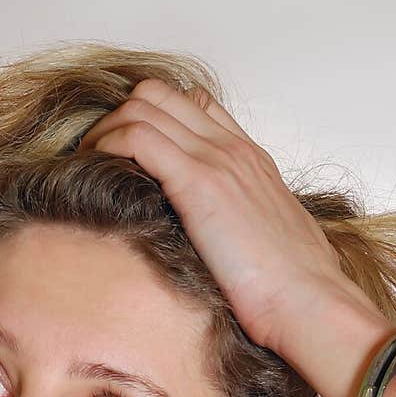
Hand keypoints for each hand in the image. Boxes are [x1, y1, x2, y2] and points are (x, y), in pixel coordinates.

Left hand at [78, 77, 348, 357]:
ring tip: (87, 161)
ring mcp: (217, 160)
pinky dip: (108, 145)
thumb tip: (222, 254)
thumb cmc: (292, 291)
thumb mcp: (266, 248)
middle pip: (162, 95)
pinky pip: (138, 138)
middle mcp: (233, 149)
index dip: (154, 118)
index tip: (128, 150)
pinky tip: (94, 169)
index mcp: (250, 161)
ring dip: (105, 129)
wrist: (309, 301)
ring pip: (144, 106)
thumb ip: (242, 232)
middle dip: (119, 115)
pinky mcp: (199, 183)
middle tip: (95, 153)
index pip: (198, 106)